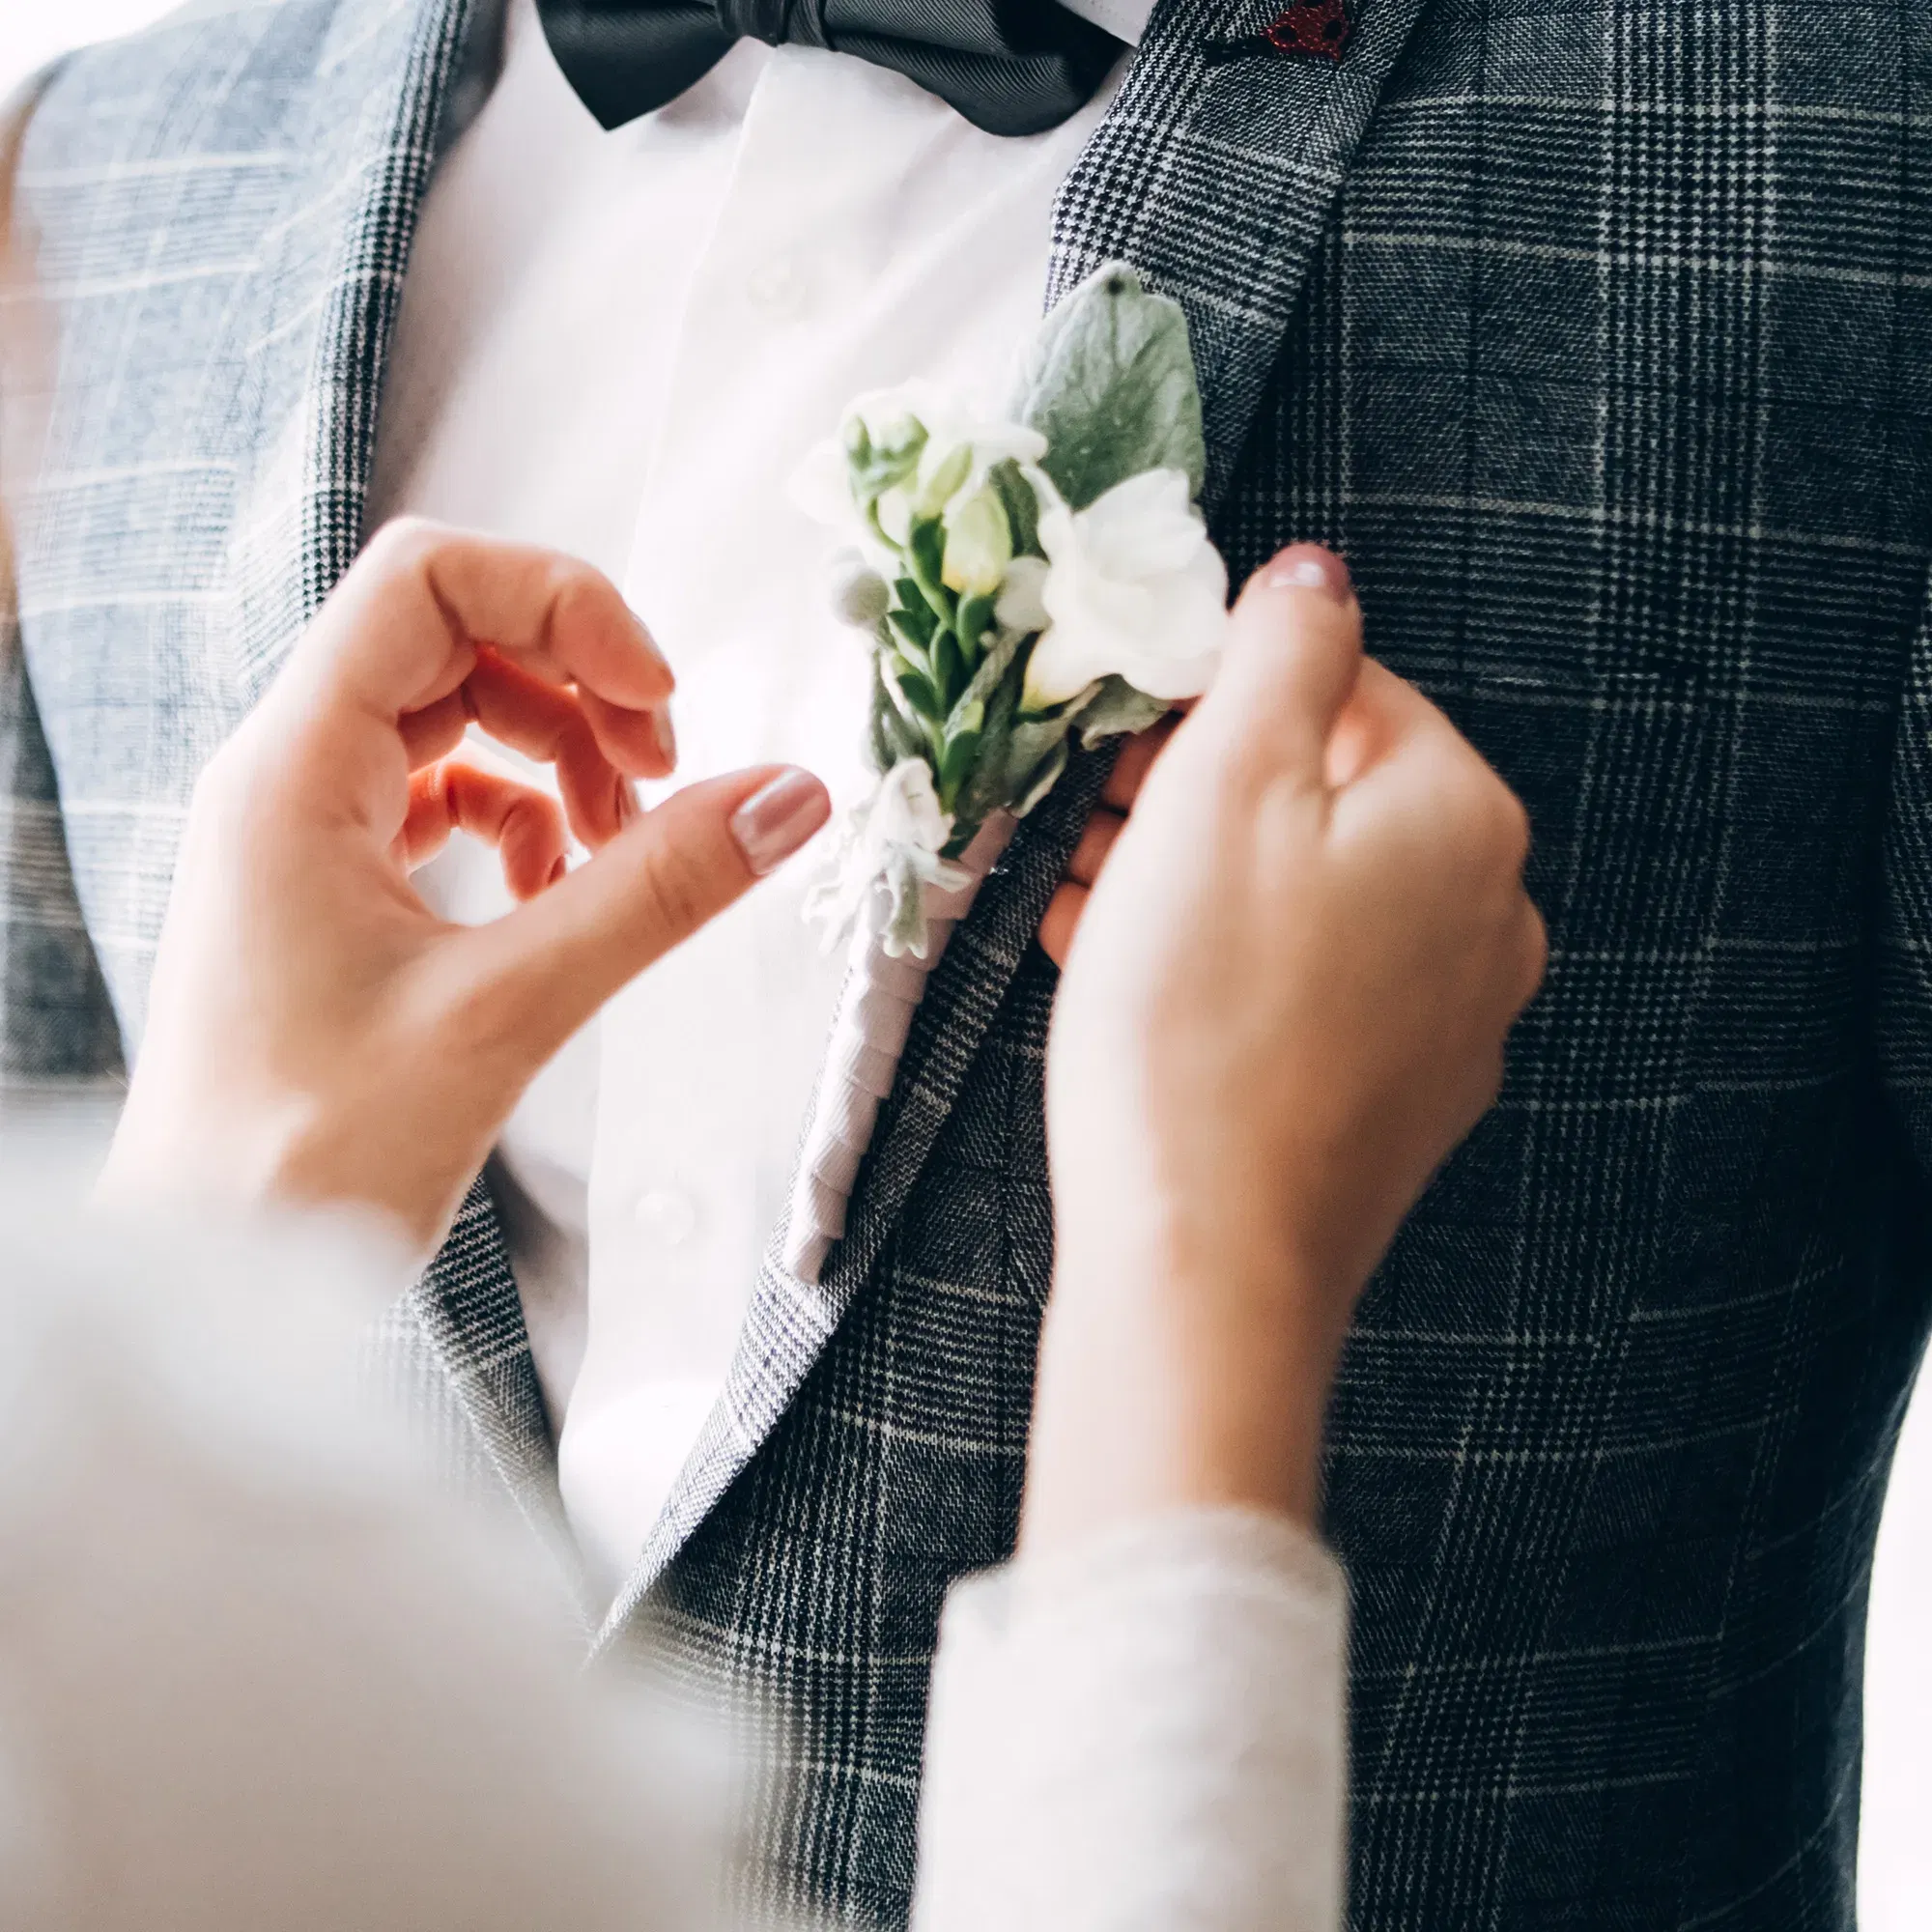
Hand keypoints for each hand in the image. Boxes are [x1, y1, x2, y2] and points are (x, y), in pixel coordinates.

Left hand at [99, 519, 829, 1254]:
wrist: (208, 1278)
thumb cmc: (309, 1160)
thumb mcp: (511, 1010)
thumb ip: (658, 892)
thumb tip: (791, 796)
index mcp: (292, 768)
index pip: (427, 579)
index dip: (563, 606)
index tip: (659, 702)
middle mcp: (284, 773)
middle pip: (453, 638)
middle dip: (578, 688)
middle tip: (664, 778)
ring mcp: (304, 827)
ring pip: (456, 718)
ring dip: (561, 759)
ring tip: (624, 847)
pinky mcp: (331, 884)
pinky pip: (444, 796)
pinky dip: (526, 823)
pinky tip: (564, 895)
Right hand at [1024, 544, 1543, 1547]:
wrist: (1203, 1262)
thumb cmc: (1196, 1017)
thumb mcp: (1223, 789)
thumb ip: (1280, 651)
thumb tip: (1316, 567)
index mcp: (1464, 815)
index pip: (1345, 689)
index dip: (1213, 697)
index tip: (1115, 733)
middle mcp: (1488, 914)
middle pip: (1324, 797)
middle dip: (1191, 791)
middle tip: (1079, 814)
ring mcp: (1449, 1020)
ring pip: (1303, 897)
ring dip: (1186, 876)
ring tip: (1072, 892)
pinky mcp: (1393, 1100)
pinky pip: (1300, 987)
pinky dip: (1215, 961)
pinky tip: (1116, 969)